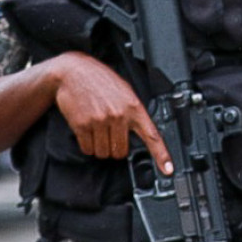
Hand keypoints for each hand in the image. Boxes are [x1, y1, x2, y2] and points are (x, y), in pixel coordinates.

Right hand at [49, 53, 172, 171]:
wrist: (73, 72)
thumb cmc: (100, 81)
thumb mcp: (125, 91)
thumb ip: (134, 111)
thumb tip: (140, 131)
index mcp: (134, 107)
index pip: (152, 135)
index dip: (161, 155)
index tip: (168, 170)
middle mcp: (119, 115)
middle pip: (121, 151)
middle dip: (116, 148)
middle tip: (111, 135)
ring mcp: (100, 121)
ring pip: (104, 152)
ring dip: (100, 147)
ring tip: (98, 129)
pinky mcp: (82, 125)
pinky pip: (87, 148)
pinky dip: (87, 145)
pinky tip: (87, 130)